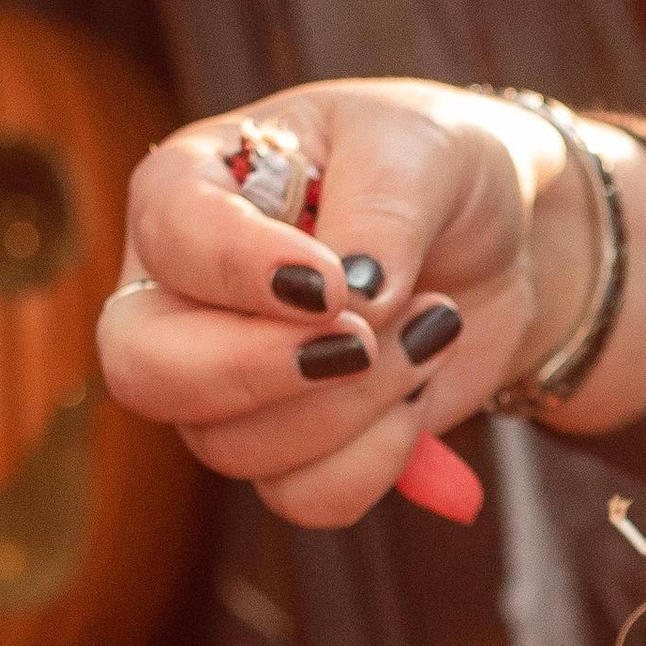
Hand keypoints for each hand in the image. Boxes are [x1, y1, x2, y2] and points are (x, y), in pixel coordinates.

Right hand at [99, 78, 645, 529]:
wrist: (499, 242)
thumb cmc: (435, 167)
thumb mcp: (420, 149)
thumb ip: (381, 210)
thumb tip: (357, 299)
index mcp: (190, 186)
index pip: (170, 238)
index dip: (240, 272)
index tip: (331, 283)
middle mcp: (181, 292)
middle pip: (146, 370)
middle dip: (259, 371)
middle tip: (362, 342)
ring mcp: (222, 381)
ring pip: (234, 446)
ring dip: (354, 405)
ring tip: (433, 326)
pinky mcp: (285, 447)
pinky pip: (300, 495)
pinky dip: (376, 461)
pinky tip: (418, 394)